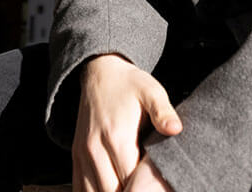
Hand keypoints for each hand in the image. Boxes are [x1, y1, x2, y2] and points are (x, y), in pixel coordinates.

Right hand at [73, 54, 181, 191]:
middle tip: (147, 188)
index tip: (157, 186)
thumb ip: (163, 112)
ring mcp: (83, 155)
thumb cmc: (129, 85)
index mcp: (117, 137)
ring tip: (131, 189)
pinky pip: (80, 187)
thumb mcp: (151, 91)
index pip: (130, 182)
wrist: (100, 73)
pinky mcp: (76, 157)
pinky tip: (112, 189)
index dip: (145, 189)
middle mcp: (95, 150)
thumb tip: (175, 129)